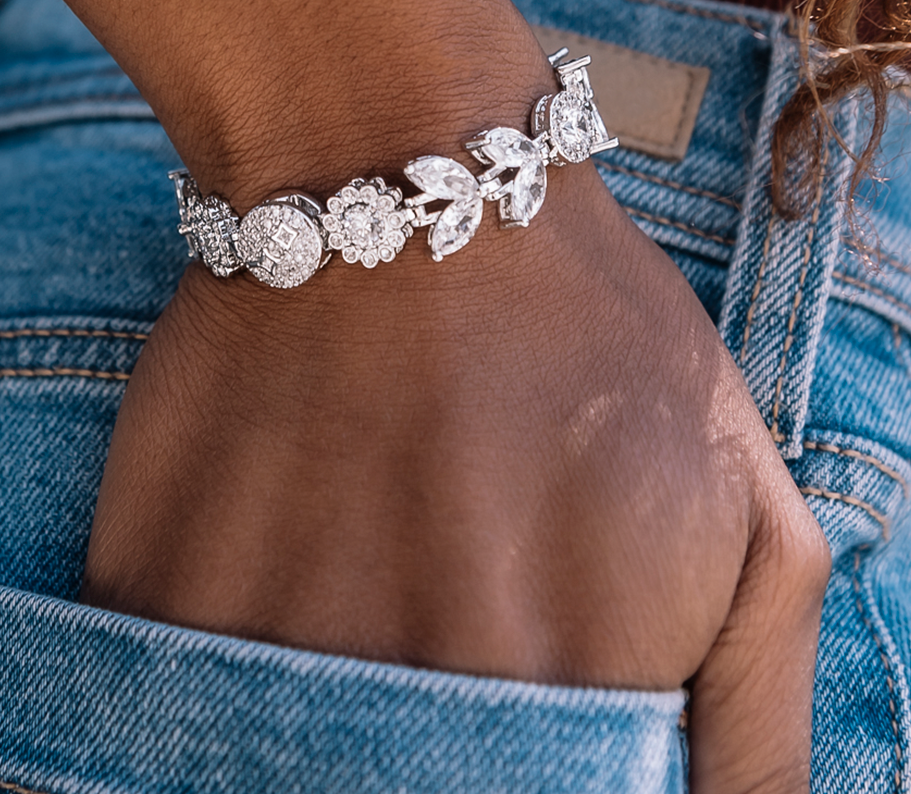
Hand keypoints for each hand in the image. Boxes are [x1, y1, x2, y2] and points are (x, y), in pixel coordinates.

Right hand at [82, 158, 829, 792]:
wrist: (402, 175)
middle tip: (451, 607)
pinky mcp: (159, 591)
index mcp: (582, 681)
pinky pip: (191, 699)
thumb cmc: (588, 326)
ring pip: (300, 760)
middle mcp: (426, 682)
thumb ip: (751, 707)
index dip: (539, 770)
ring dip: (335, 699)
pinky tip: (287, 542)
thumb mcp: (745, 497)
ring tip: (372, 564)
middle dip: (445, 740)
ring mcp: (276, 642)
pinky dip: (235, 655)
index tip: (525, 702)